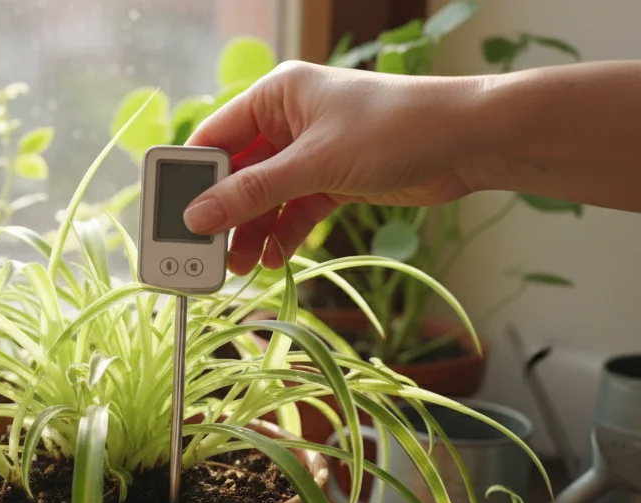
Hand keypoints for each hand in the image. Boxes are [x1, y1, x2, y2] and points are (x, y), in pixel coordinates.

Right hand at [183, 61, 486, 274]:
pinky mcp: (333, 178)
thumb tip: (198, 217)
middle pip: (236, 173)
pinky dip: (282, 234)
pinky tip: (275, 258)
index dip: (191, 180)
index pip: (214, 138)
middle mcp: (288, 121)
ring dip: (250, 232)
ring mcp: (310, 151)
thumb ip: (253, 193)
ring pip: (263, 197)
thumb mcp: (314, 165)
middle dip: (221, 215)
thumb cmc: (395, 128)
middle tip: (203, 254)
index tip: (173, 220)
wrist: (468, 140)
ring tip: (242, 268)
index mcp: (276, 96)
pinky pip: (293, 210)